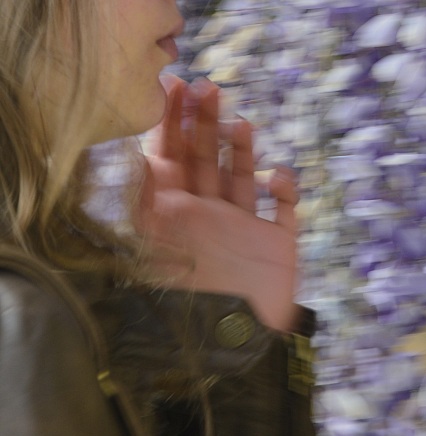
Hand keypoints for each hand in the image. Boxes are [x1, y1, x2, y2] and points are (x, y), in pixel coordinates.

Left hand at [135, 76, 299, 333]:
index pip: (169, 158)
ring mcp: (243, 229)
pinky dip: (286, 189)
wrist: (232, 350)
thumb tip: (128, 156)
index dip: (171, 122)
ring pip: (242, 176)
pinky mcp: (276, 244)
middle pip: (204, 160)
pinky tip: (279, 178)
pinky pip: (284, 209)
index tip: (173, 85)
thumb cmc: (187, 302)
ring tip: (239, 121)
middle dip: (204, 122)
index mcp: (173, 218)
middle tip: (206, 85)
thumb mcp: (154, 245)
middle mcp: (207, 217)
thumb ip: (142, 202)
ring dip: (241, 148)